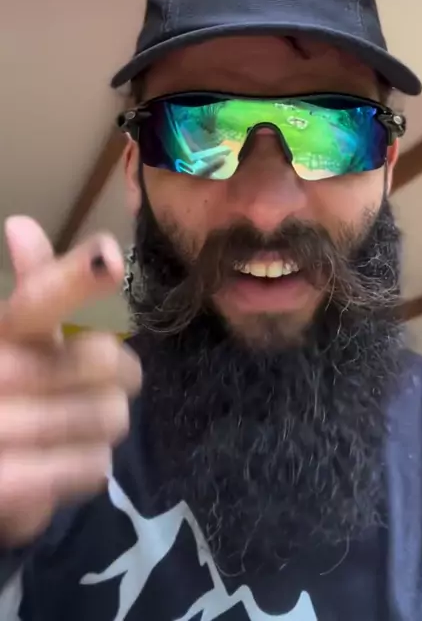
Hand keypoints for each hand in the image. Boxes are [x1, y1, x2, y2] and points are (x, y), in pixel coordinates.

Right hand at [0, 216, 141, 546]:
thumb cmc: (5, 389)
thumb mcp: (12, 336)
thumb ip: (31, 288)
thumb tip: (21, 224)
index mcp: (2, 331)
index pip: (38, 299)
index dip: (76, 278)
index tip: (108, 256)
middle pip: (102, 360)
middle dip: (121, 373)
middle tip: (111, 382)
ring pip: (108, 414)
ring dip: (107, 422)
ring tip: (83, 424)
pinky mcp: (6, 486)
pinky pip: (92, 467)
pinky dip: (90, 464)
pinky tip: (70, 460)